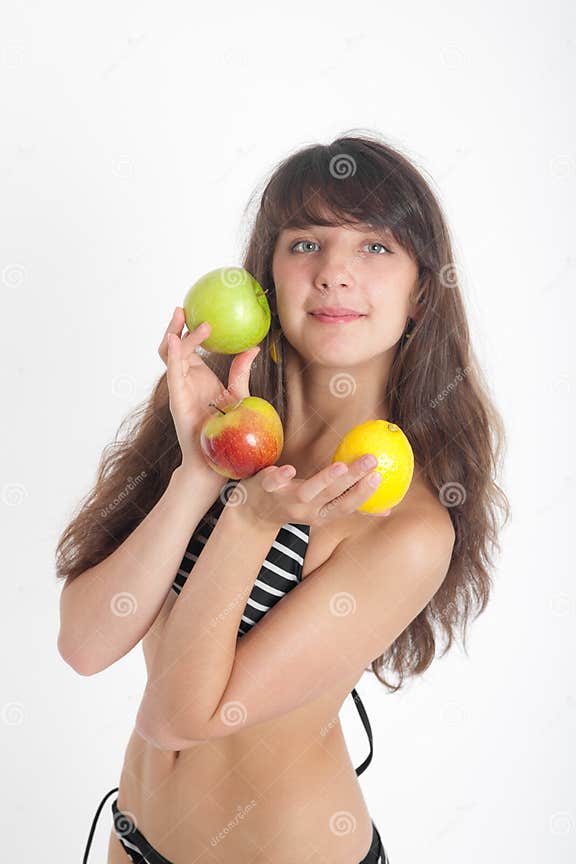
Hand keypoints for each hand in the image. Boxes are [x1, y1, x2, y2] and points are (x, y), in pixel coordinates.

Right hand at [161, 306, 260, 474]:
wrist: (216, 461)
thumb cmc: (226, 431)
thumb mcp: (238, 395)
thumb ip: (240, 371)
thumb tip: (253, 347)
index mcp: (197, 377)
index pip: (188, 347)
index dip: (189, 329)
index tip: (198, 310)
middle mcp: (185, 380)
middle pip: (173, 346)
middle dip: (176, 326)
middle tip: (184, 308)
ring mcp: (180, 389)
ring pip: (170, 355)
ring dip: (176, 335)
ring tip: (185, 319)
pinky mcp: (178, 400)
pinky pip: (173, 374)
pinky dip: (172, 355)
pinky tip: (175, 341)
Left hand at [228, 454, 392, 527]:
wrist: (252, 513)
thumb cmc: (295, 505)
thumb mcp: (323, 510)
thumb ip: (351, 506)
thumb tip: (387, 511)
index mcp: (321, 514)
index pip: (346, 506)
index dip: (363, 494)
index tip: (380, 476)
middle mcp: (306, 510)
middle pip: (332, 496)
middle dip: (353, 480)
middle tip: (371, 460)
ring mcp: (285, 500)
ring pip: (308, 492)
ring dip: (325, 480)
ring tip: (342, 465)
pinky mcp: (266, 488)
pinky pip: (273, 483)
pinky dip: (280, 478)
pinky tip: (290, 469)